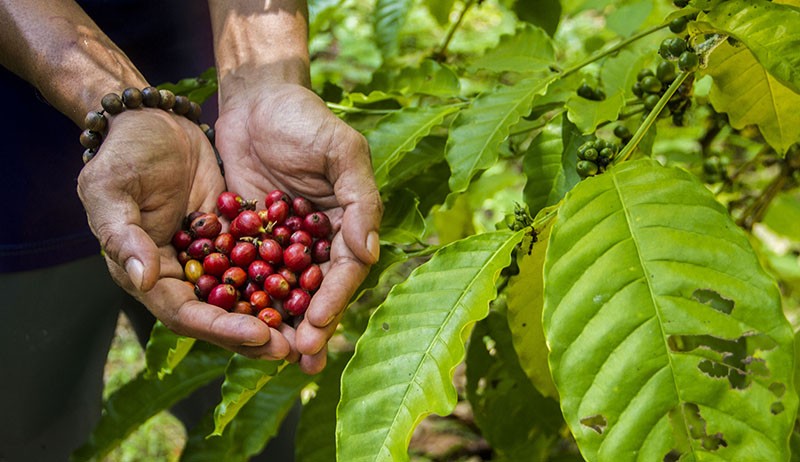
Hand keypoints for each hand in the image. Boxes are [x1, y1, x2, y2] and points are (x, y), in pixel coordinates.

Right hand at [77, 109, 290, 359]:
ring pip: (244, 294)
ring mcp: (209, 256)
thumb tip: (144, 279)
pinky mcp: (232, 236)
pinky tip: (315, 283)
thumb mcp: (111, 190)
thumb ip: (124, 236)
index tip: (259, 333)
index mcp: (145, 273)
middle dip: (256, 334)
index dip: (221, 327)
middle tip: (294, 348)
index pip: (185, 313)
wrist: (152, 120)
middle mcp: (179, 274)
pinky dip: (282, 274)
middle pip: (220, 314)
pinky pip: (260, 261)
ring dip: (274, 313)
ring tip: (310, 328)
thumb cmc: (123, 154)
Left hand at [215, 83, 382, 373]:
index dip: (333, 299)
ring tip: (271, 355)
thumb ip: (360, 199)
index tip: (317, 326)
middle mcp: (318, 239)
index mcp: (347, 223)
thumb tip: (370, 254)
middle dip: (309, 324)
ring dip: (279, 322)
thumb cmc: (305, 119)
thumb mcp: (341, 150)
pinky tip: (233, 322)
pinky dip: (244, 298)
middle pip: (317, 289)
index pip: (345, 269)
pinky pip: (247, 272)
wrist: (255, 100)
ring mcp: (283, 243)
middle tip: (297, 356)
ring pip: (283, 290)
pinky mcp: (249, 239)